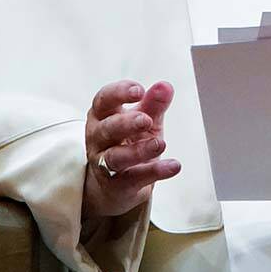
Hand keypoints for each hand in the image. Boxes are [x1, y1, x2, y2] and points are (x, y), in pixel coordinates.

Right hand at [82, 80, 180, 220]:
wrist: (118, 183)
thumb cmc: (129, 141)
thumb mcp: (144, 120)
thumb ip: (154, 104)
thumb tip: (165, 86)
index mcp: (102, 116)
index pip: (103, 100)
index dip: (119, 93)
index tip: (139, 90)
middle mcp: (98, 138)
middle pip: (107, 129)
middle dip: (126, 123)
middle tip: (146, 119)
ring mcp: (104, 163)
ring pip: (115, 157)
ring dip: (138, 150)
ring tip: (160, 144)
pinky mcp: (117, 185)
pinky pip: (134, 178)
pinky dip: (155, 172)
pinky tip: (173, 166)